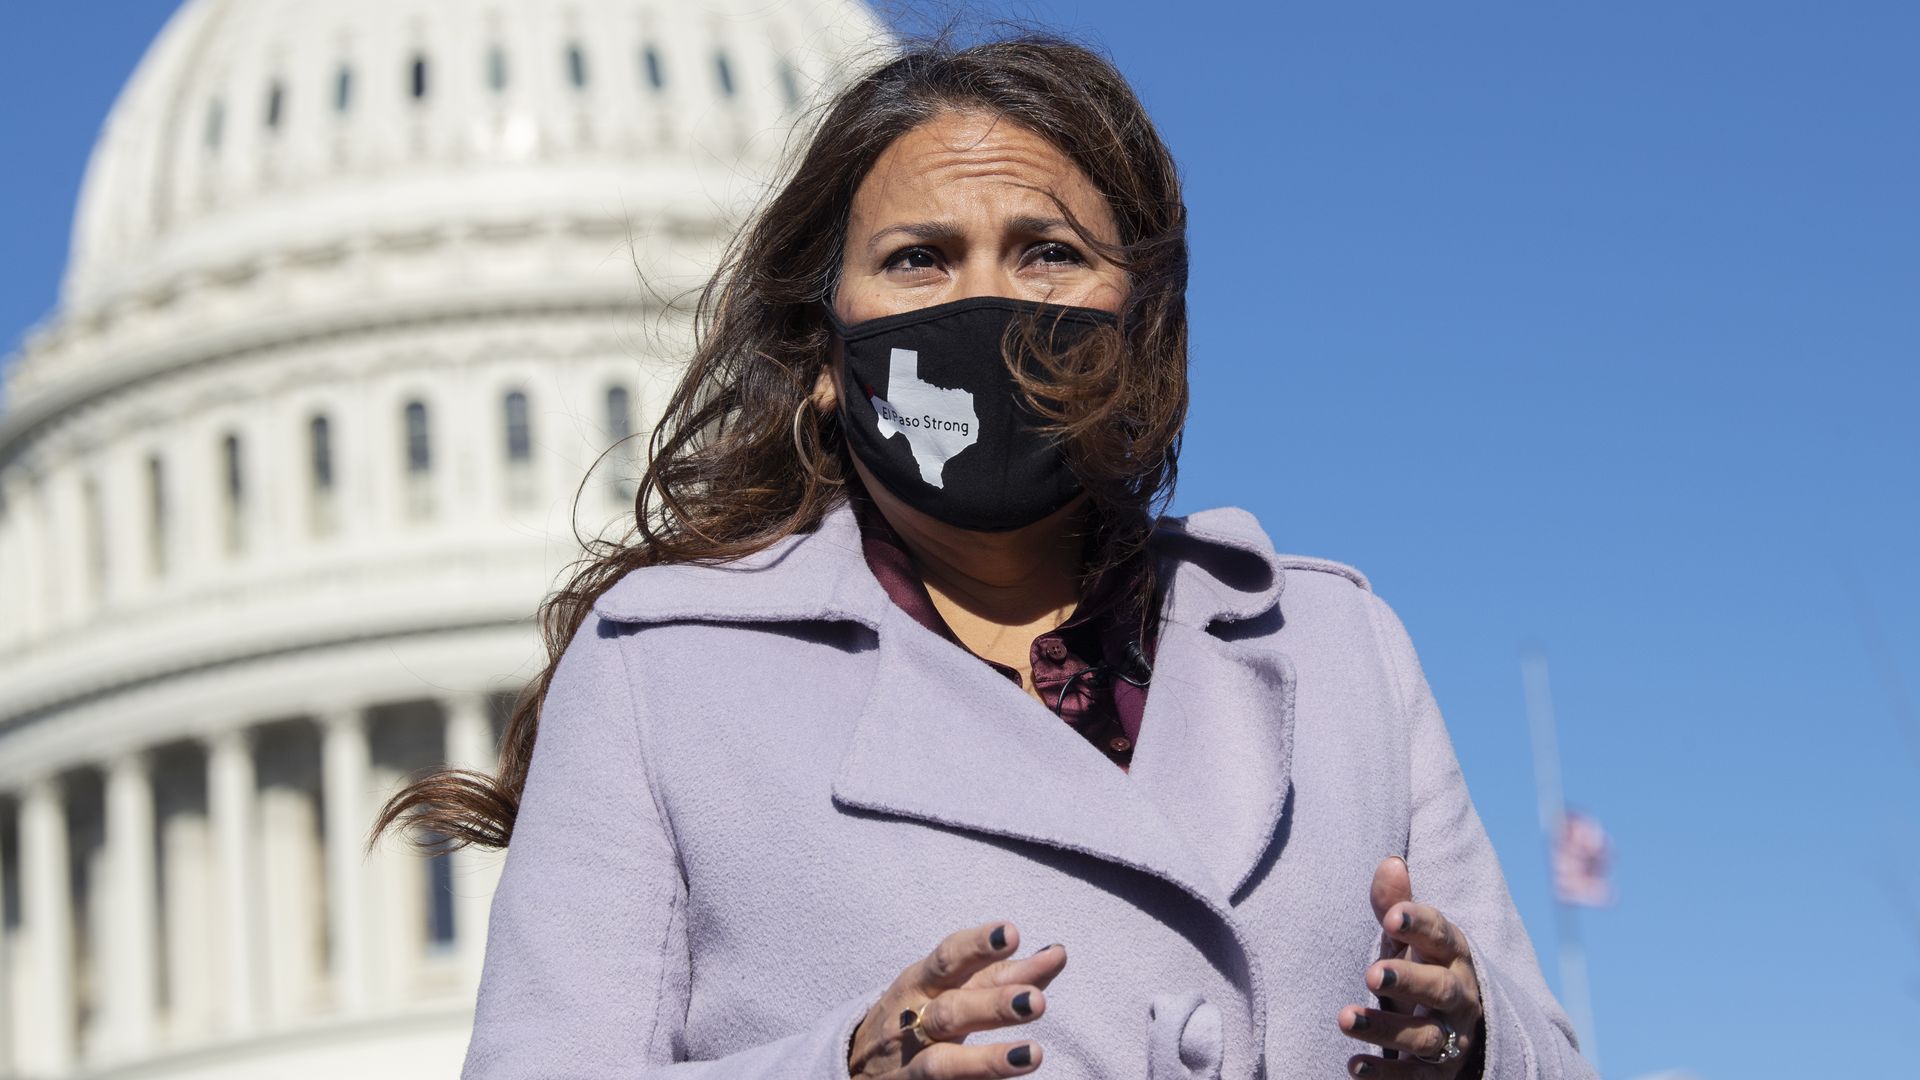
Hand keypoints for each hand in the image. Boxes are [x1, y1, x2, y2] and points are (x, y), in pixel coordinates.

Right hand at [848, 921, 1066, 1078]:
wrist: (856, 1066)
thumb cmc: (916, 1015)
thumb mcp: (949, 988)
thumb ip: (1001, 974)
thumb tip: (1057, 953)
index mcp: (920, 983)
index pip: (948, 959)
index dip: (978, 946)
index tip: (1011, 932)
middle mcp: (911, 1020)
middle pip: (950, 1011)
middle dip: (992, 1005)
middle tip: (1037, 1000)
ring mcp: (908, 1063)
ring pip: (943, 1063)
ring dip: (988, 1060)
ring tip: (1033, 1054)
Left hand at [1337, 856, 1485, 1076]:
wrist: (1459, 1026)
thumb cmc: (1422, 966)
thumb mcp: (1408, 938)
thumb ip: (1395, 904)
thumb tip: (1391, 862)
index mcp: (1453, 954)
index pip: (1442, 935)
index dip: (1420, 925)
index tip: (1392, 917)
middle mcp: (1460, 996)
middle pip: (1441, 988)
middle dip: (1408, 980)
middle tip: (1371, 972)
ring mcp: (1453, 1037)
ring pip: (1426, 1036)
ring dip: (1386, 1028)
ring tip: (1345, 1018)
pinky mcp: (1440, 1074)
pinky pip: (1416, 1078)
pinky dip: (1386, 1075)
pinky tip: (1353, 1066)